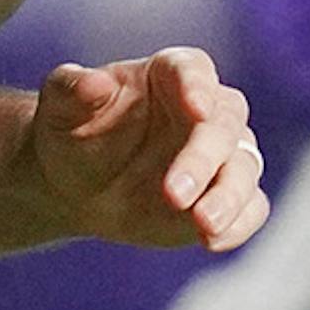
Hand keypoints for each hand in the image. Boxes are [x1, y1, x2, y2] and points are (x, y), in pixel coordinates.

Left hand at [31, 49, 267, 253]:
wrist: (75, 184)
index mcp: (168, 75)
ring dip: (229, 196)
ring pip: (244, 168)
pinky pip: (250, 207)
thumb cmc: (70, 132)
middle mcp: (205, 111)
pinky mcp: (224, 195)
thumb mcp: (59, 108)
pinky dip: (239, 223)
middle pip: (224, 124)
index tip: (197, 108)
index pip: (193, 69)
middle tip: (174, 193)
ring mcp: (220, 155)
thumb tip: (94, 82)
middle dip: (203, 158)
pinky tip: (212, 240)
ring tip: (204, 224)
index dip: (198, 86)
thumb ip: (72, 89)